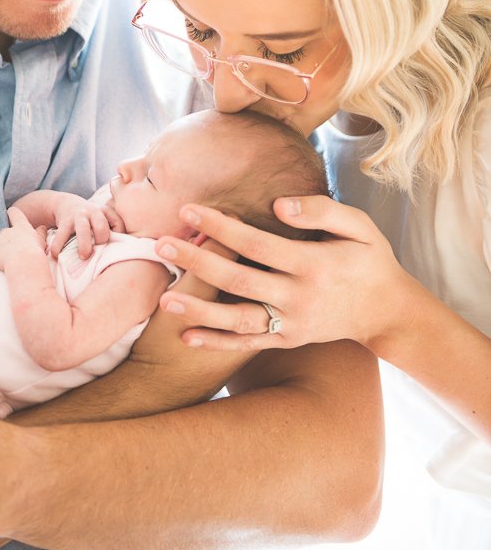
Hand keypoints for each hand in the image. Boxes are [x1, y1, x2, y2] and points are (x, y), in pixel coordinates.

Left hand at [0, 207, 46, 269]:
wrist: (24, 262)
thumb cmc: (35, 251)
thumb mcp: (41, 240)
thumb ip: (40, 232)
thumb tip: (42, 227)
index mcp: (21, 227)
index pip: (15, 213)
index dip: (12, 213)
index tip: (10, 212)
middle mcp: (7, 232)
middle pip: (3, 232)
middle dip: (4, 239)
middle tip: (11, 248)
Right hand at [48, 197, 124, 259]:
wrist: (67, 203)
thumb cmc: (90, 219)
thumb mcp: (103, 218)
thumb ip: (113, 230)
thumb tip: (121, 253)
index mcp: (106, 212)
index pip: (118, 223)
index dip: (119, 236)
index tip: (115, 248)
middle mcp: (93, 212)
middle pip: (101, 226)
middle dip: (101, 240)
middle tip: (99, 252)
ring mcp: (78, 216)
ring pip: (83, 229)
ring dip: (84, 244)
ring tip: (83, 257)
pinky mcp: (64, 222)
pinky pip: (61, 235)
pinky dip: (58, 247)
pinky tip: (56, 256)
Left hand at [154, 195, 409, 352]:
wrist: (387, 312)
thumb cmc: (370, 259)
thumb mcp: (360, 227)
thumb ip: (321, 211)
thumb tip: (278, 205)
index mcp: (313, 265)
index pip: (256, 244)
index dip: (221, 227)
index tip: (189, 209)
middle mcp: (299, 298)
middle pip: (238, 280)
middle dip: (197, 262)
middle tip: (161, 244)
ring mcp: (292, 324)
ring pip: (238, 319)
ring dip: (199, 309)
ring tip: (164, 297)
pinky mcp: (287, 341)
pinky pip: (247, 344)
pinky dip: (216, 343)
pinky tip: (185, 336)